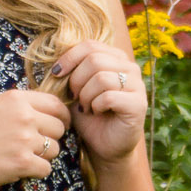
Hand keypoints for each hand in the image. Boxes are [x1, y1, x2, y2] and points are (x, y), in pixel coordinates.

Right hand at [0, 86, 70, 189]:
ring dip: (43, 156)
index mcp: (17, 99)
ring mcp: (24, 140)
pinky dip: (36, 171)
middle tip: (35, 145)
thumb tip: (53, 112)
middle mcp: (24, 116)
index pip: (56, 104)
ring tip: (22, 156)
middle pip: (59, 128)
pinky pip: (46, 169)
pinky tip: (21, 168)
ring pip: (54, 149)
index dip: (62, 116)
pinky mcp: (22, 162)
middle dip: (51, 138)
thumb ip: (23, 106)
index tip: (60, 124)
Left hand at [57, 39, 148, 167]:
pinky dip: (95, 105)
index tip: (56, 74)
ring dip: (85, 95)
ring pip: (101, 77)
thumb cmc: (89, 115)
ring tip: (85, 107)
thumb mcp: (75, 89)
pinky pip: (109, 96)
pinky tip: (95, 112)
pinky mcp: (138, 104)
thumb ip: (70, 71)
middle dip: (76, 80)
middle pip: (94, 59)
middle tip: (74, 97)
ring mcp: (137, 85)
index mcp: (116, 58)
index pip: (90, 45)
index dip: (69, 57)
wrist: (104, 145)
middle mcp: (130, 67)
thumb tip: (53, 59)